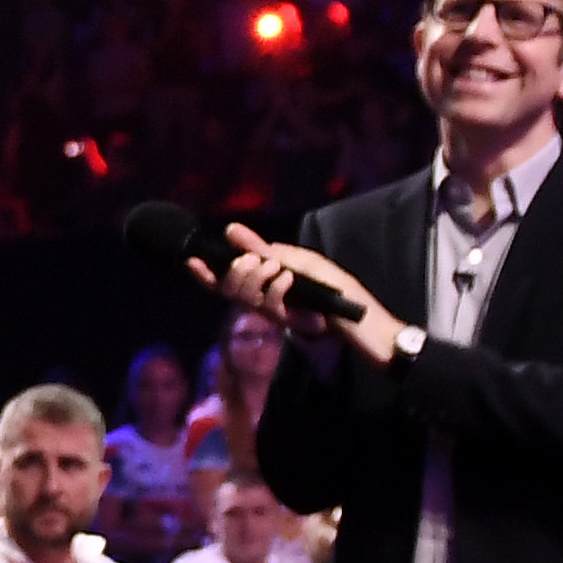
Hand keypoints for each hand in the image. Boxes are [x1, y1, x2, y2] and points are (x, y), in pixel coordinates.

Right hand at [196, 223, 399, 364]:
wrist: (371, 331)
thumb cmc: (344, 296)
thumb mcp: (307, 264)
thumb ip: (269, 251)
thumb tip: (233, 231)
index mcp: (271, 284)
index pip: (230, 281)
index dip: (208, 274)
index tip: (191, 260)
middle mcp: (270, 300)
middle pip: (233, 289)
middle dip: (236, 271)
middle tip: (252, 260)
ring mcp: (280, 314)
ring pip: (248, 298)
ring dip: (256, 278)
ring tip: (273, 268)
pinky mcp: (293, 324)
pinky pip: (272, 307)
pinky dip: (277, 288)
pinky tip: (287, 279)